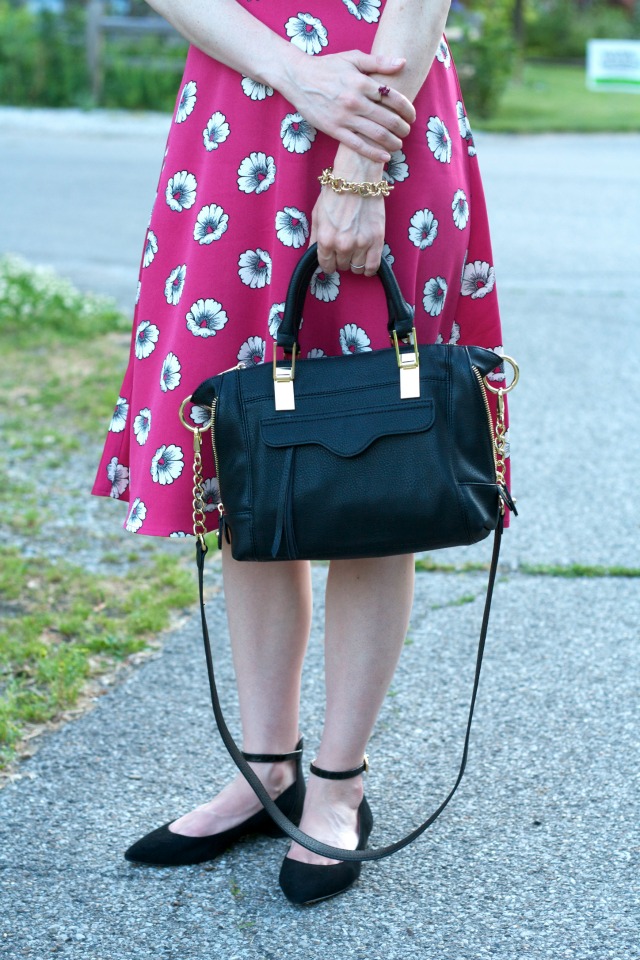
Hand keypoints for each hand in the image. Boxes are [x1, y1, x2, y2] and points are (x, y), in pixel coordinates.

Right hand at [285, 50, 415, 162]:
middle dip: (402, 128)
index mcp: (362, 82)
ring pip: (376, 134)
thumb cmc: (327, 67)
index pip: (393, 98)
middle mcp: (355, 101)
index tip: (412, 115)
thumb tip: (403, 62)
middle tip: (407, 131)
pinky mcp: (334, 130)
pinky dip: (374, 153)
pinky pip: (358, 145)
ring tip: (399, 144)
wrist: (298, 78)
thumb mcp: (352, 58)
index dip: (407, 109)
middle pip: (388, 119)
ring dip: (392, 142)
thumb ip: (378, 62)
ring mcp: (344, 117)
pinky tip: (385, 157)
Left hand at [310, 152, 385, 275]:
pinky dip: (368, 269)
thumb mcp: (317, 215)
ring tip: (355, 250)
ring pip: (356, 268)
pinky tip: (366, 263)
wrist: (357, 178)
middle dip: (341, 259)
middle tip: (344, 247)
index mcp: (326, 239)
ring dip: (354, 262)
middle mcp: (343, 245)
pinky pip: (373, 267)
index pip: (326, 265)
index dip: (328, 264)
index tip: (331, 260)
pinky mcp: (377, 241)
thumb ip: (315, 238)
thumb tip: (313, 254)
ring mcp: (361, 244)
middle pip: (342, 266)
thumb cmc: (335, 194)